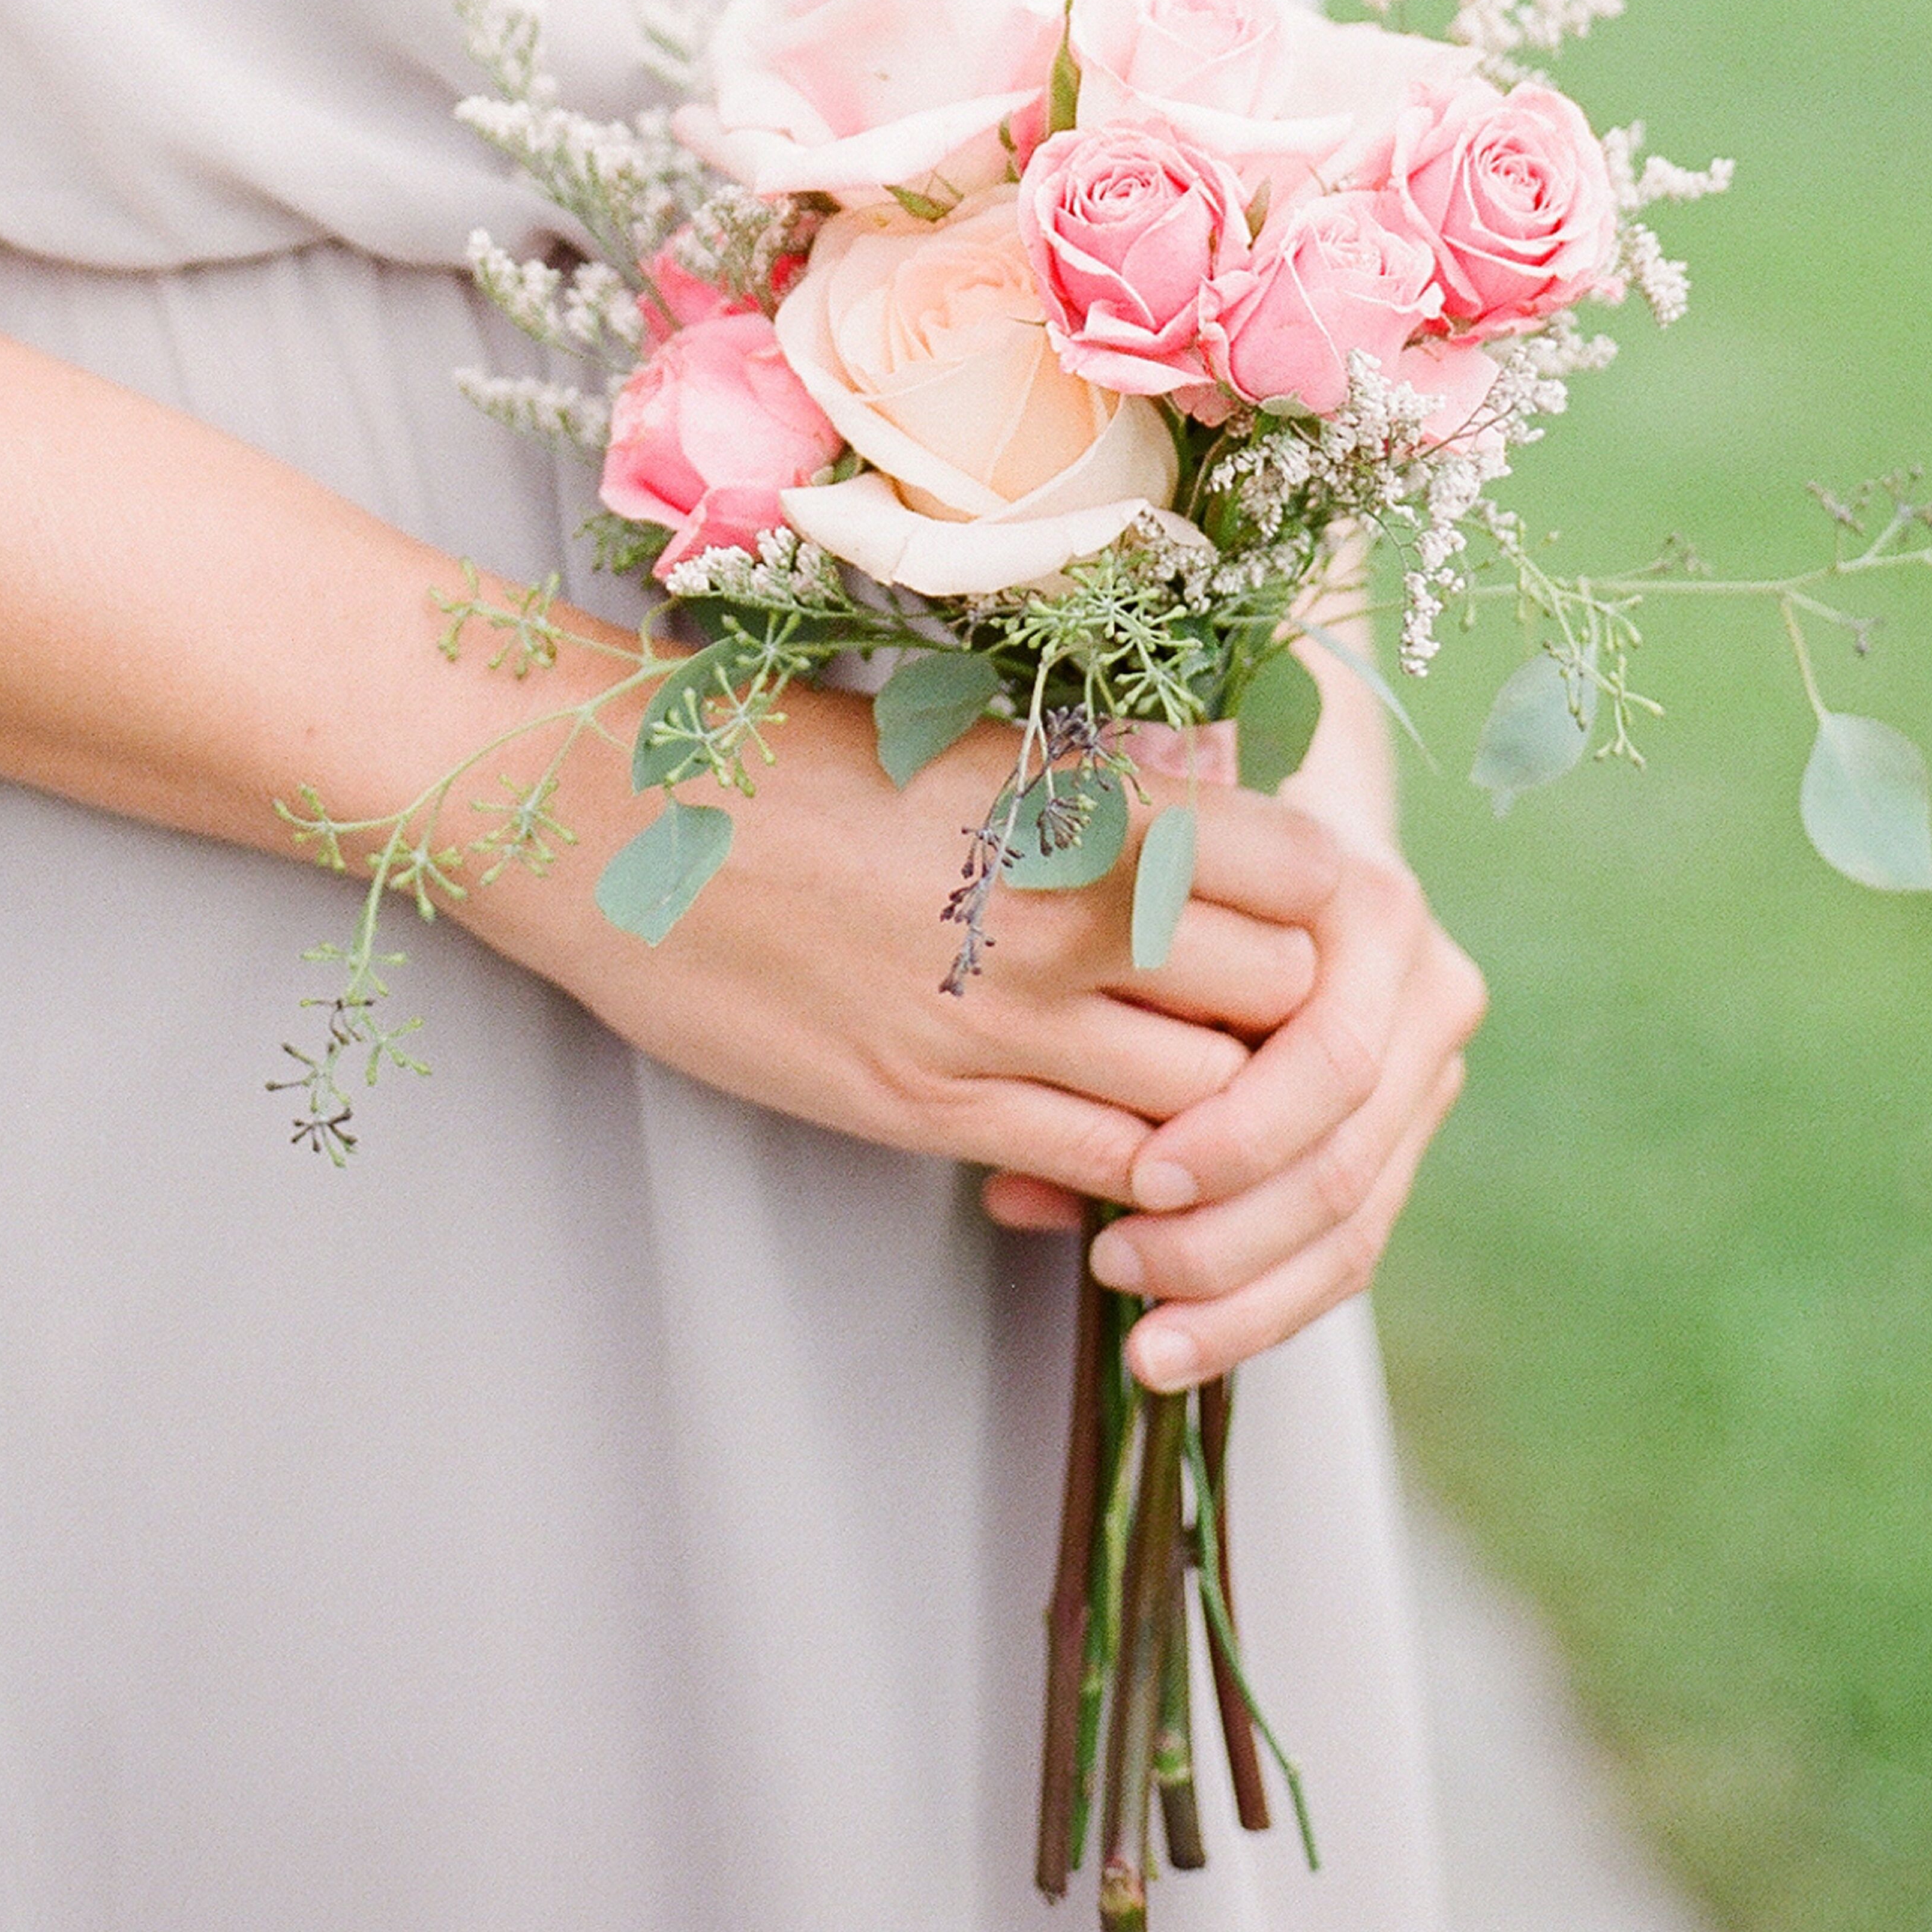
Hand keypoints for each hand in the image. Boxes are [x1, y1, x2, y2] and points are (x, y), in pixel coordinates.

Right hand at [456, 687, 1335, 1200]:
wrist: (613, 823)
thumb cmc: (781, 760)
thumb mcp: (960, 748)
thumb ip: (1089, 801)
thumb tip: (1200, 826)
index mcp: (1077, 802)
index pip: (1302, 879)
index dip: (1318, 915)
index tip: (1284, 923)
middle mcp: (1060, 915)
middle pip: (1279, 1004)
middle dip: (1288, 1029)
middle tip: (1253, 1031)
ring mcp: (994, 1021)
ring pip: (1205, 1108)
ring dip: (1220, 1121)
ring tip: (1194, 1110)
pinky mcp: (925, 1106)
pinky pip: (1093, 1171)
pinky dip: (1130, 1183)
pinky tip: (1112, 1164)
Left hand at [980, 818, 1484, 1389]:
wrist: (1281, 819)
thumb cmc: (1177, 849)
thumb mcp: (1136, 902)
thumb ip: (1096, 1021)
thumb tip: (1016, 1196)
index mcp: (1367, 907)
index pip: (1327, 1056)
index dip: (1236, 1134)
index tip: (1136, 1179)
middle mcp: (1421, 983)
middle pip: (1344, 1155)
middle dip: (1227, 1235)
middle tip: (1115, 1265)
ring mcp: (1428, 1059)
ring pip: (1358, 1221)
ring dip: (1243, 1296)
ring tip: (1147, 1344)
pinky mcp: (1410, 1124)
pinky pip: (1356, 1243)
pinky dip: (1268, 1305)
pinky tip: (1187, 1341)